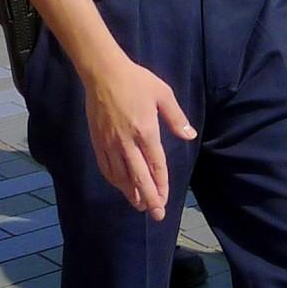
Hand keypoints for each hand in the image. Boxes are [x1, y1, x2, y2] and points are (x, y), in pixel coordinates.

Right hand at [82, 55, 196, 219]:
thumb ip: (176, 117)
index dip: (161, 185)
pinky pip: (106, 167)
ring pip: (121, 176)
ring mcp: (110, 143)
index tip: (165, 200)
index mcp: (146, 130)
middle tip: (156, 214)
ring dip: (131, 193)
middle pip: (139, 177)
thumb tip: (189, 135)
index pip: (155, 165)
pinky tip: (121, 187)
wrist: (103, 73)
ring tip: (140, 206)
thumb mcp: (163, 94)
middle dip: (149, 198)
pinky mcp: (97, 141)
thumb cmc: (136, 81)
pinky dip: (115, 181)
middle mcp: (127, 142)